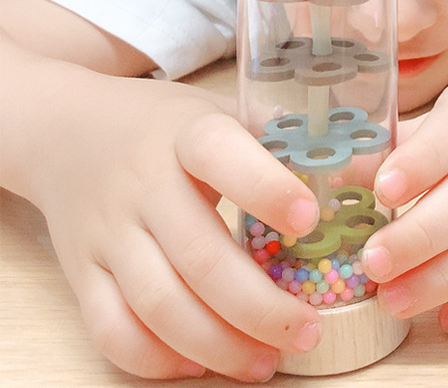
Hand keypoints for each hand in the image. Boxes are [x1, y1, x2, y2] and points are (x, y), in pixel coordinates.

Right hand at [26, 72, 322, 380]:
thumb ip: (272, 136)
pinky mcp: (82, 271)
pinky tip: (199, 363)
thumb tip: (357, 164)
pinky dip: (156, 358)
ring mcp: (108, 232)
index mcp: (186, 134)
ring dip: (217, 345)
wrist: (66, 131)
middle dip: (259, 307)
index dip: (267, 189)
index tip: (310, 222)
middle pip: (198, 256)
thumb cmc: (162, 124)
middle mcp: (143, 184)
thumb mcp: (214, 109)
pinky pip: (111, 329)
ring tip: (266, 361)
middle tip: (308, 331)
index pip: (223, 155)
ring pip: (157, 304)